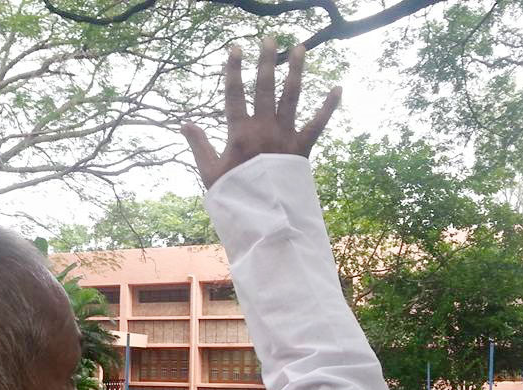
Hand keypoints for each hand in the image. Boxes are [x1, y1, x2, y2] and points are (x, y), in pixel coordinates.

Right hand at [182, 38, 341, 188]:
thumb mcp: (209, 172)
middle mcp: (264, 128)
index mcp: (239, 133)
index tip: (235, 48)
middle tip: (270, 38)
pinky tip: (337, 88)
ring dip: (296, 70)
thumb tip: (184, 124)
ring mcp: (285, 135)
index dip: (234, 70)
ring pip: (292, 96)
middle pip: (265, 86)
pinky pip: (318, 124)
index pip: (234, 94)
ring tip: (300, 48)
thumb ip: (199, 145)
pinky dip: (328, 107)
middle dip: (267, 60)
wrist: (263, 218)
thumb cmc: (234, 196)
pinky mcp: (302, 148)